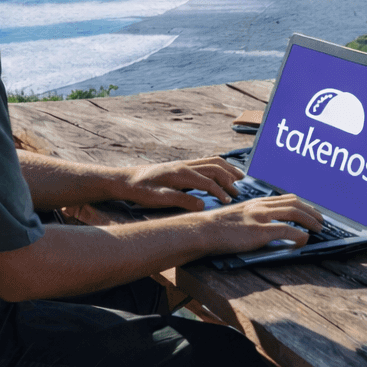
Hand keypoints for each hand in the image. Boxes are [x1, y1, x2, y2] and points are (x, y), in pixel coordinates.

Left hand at [115, 157, 245, 209]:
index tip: (229, 201)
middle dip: (229, 179)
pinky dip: (218, 165)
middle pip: (214, 168)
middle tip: (239, 191)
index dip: (220, 191)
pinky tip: (222, 172)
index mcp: (180, 174)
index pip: (207, 181)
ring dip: (227, 169)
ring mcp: (183, 164)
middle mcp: (184, 165)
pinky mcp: (181, 165)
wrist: (126, 180)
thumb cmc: (141, 190)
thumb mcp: (158, 199)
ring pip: (212, 161)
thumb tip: (202, 205)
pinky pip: (205, 161)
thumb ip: (181, 200)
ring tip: (240, 177)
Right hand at [196, 195, 325, 254]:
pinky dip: (299, 235)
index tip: (310, 210)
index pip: (286, 198)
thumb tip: (263, 226)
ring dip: (310, 221)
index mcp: (256, 202)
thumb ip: (250, 216)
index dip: (302, 204)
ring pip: (294, 213)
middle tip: (320, 220)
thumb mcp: (237, 216)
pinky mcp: (260, 231)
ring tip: (318, 229)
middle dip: (311, 211)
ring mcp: (261, 217)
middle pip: (294, 203)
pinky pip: (286, 231)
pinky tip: (304, 241)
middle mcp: (261, 206)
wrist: (203, 230)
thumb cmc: (215, 227)